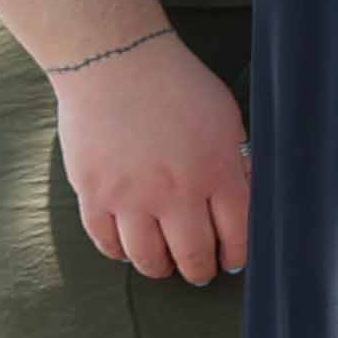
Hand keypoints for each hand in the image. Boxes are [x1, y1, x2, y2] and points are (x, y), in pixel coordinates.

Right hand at [48, 26, 250, 285]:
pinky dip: (118, 252)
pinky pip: (105, 241)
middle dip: (201, 271)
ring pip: (147, 257)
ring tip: (165, 267)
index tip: (234, 262)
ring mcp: (130, 197)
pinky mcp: (93, 194)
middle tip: (201, 274)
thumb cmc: (178, 86)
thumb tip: (245, 202)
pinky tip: (128, 250)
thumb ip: (235, 164)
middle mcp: (175, 192)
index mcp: (217, 172)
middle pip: (193, 254)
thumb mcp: (227, 121)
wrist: (116, 63)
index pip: (237, 234)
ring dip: (160, 268)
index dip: (237, 256)